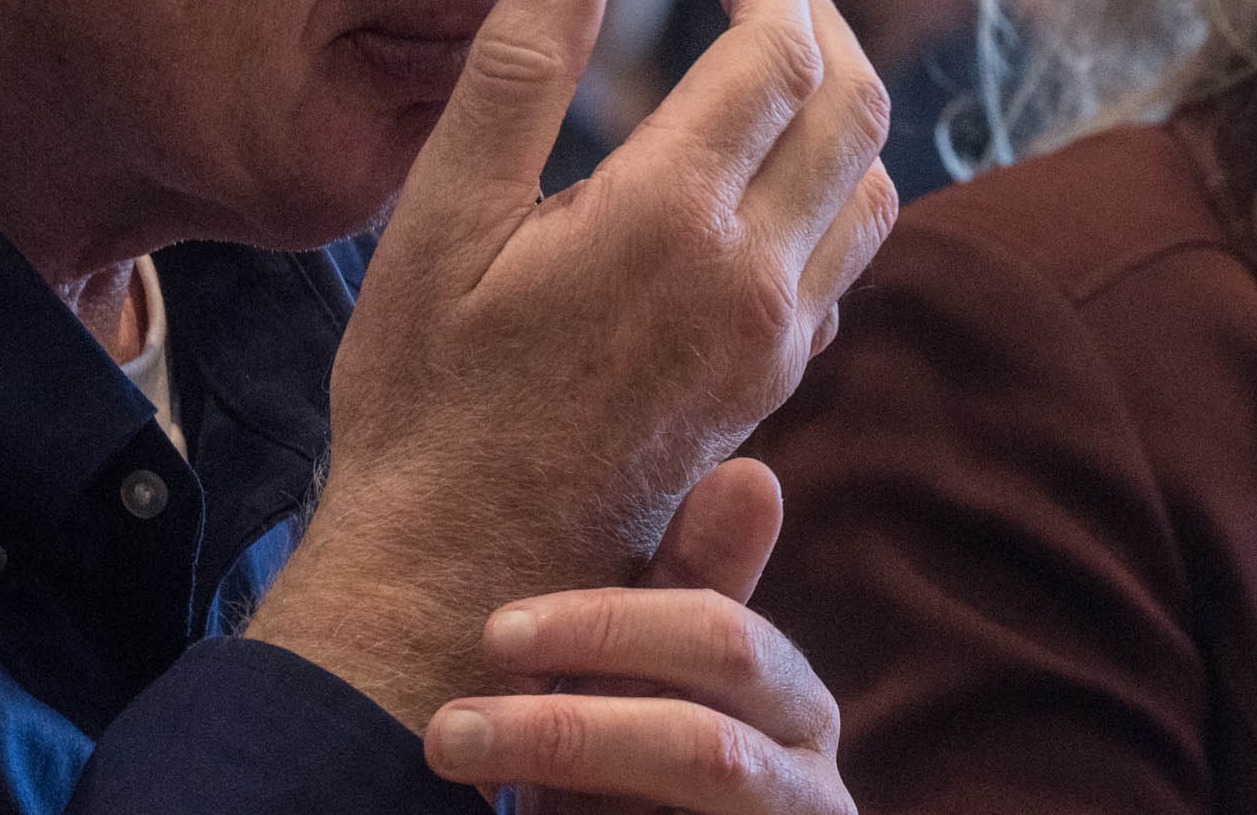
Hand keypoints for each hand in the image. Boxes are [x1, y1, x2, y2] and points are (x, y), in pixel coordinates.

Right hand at [248, 0, 895, 727]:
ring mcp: (772, 342)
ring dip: (843, 102)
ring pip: (871, 188)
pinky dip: (830, 185)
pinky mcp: (766, 387)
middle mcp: (751, 279)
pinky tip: (761, 174)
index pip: (778, 54)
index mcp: (672, 219)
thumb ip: (515, 70)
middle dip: (823, 18)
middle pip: (855, 108)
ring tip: (773, 54)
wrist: (461, 574)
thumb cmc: (425, 397)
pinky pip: (844, 261)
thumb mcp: (438, 219)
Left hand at [427, 459, 850, 814]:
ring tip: (454, 759)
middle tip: (448, 730)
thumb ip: (686, 584)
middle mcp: (808, 780)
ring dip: (563, 774)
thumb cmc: (642, 758)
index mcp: (788, 699)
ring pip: (693, 790)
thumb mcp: (648, 674)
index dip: (608, 630)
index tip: (495, 633)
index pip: (719, 639)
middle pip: (702, 745)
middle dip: (569, 733)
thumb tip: (751, 472)